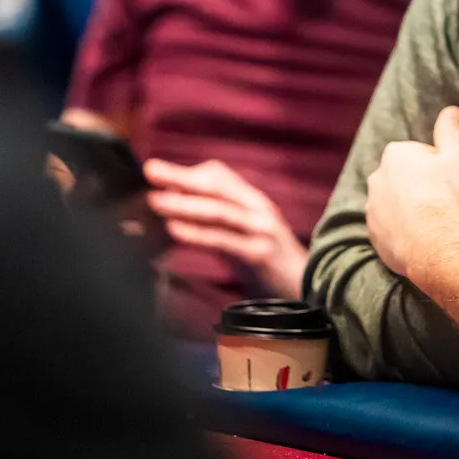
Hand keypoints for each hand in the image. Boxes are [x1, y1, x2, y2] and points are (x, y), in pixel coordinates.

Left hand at [145, 158, 307, 298]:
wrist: (308, 289)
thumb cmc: (269, 266)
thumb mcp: (241, 238)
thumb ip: (215, 225)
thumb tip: (176, 215)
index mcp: (253, 202)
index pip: (220, 176)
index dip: (189, 172)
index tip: (158, 171)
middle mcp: (259, 209)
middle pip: (216, 186)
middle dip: (181, 176)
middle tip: (150, 170)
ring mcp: (262, 230)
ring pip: (219, 210)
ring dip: (184, 203)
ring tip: (154, 200)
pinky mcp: (260, 254)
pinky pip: (224, 240)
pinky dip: (197, 233)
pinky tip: (174, 229)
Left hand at [366, 106, 458, 278]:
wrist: (435, 243)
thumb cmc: (448, 195)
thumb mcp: (457, 157)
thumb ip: (451, 133)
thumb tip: (451, 111)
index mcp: (396, 155)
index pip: (427, 157)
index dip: (451, 170)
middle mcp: (378, 179)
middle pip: (418, 183)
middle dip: (444, 192)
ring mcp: (374, 209)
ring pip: (408, 207)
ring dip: (430, 213)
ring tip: (456, 226)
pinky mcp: (376, 236)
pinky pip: (399, 231)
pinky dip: (416, 234)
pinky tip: (437, 241)